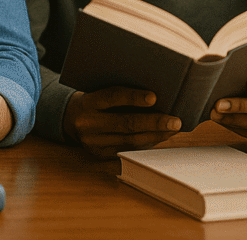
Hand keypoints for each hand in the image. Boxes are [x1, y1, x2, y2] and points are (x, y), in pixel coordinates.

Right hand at [64, 87, 180, 158]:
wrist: (70, 118)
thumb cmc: (94, 100)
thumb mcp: (98, 91)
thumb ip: (119, 93)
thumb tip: (155, 98)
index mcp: (87, 103)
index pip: (111, 97)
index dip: (133, 97)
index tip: (154, 97)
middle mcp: (88, 124)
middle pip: (125, 123)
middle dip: (154, 122)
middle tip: (176, 121)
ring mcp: (93, 143)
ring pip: (130, 140)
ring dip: (156, 135)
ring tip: (173, 128)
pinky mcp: (100, 155)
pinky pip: (129, 150)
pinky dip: (147, 143)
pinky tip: (160, 137)